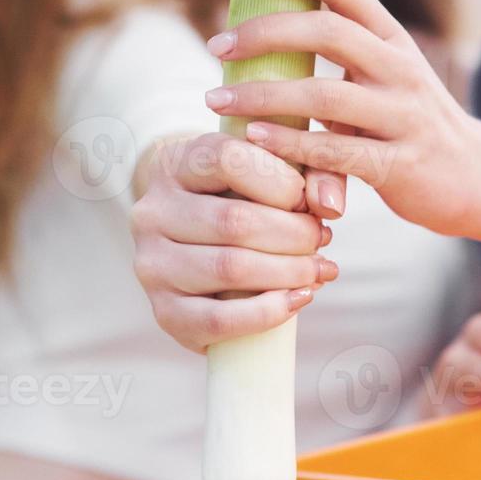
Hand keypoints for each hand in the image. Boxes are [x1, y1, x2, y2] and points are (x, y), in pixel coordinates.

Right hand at [131, 132, 339, 351]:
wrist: (189, 242)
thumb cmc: (234, 199)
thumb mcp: (260, 169)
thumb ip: (302, 172)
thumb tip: (327, 205)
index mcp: (174, 165)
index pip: (228, 160)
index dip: (281, 181)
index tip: (307, 198)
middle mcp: (153, 213)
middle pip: (235, 221)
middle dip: (294, 233)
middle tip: (322, 238)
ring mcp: (153, 264)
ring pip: (230, 269)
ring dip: (288, 272)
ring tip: (318, 269)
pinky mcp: (165, 312)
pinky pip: (219, 319)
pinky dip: (268, 312)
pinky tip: (298, 299)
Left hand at [203, 0, 480, 236]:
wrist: (480, 178)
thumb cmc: (413, 127)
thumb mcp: (387, 79)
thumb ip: (343, 58)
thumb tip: (268, 29)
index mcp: (393, 40)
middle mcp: (401, 70)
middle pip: (328, 32)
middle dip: (265, 34)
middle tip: (218, 46)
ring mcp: (403, 116)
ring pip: (325, 96)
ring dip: (263, 95)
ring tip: (218, 101)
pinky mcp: (400, 164)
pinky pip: (336, 151)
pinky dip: (291, 144)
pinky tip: (255, 140)